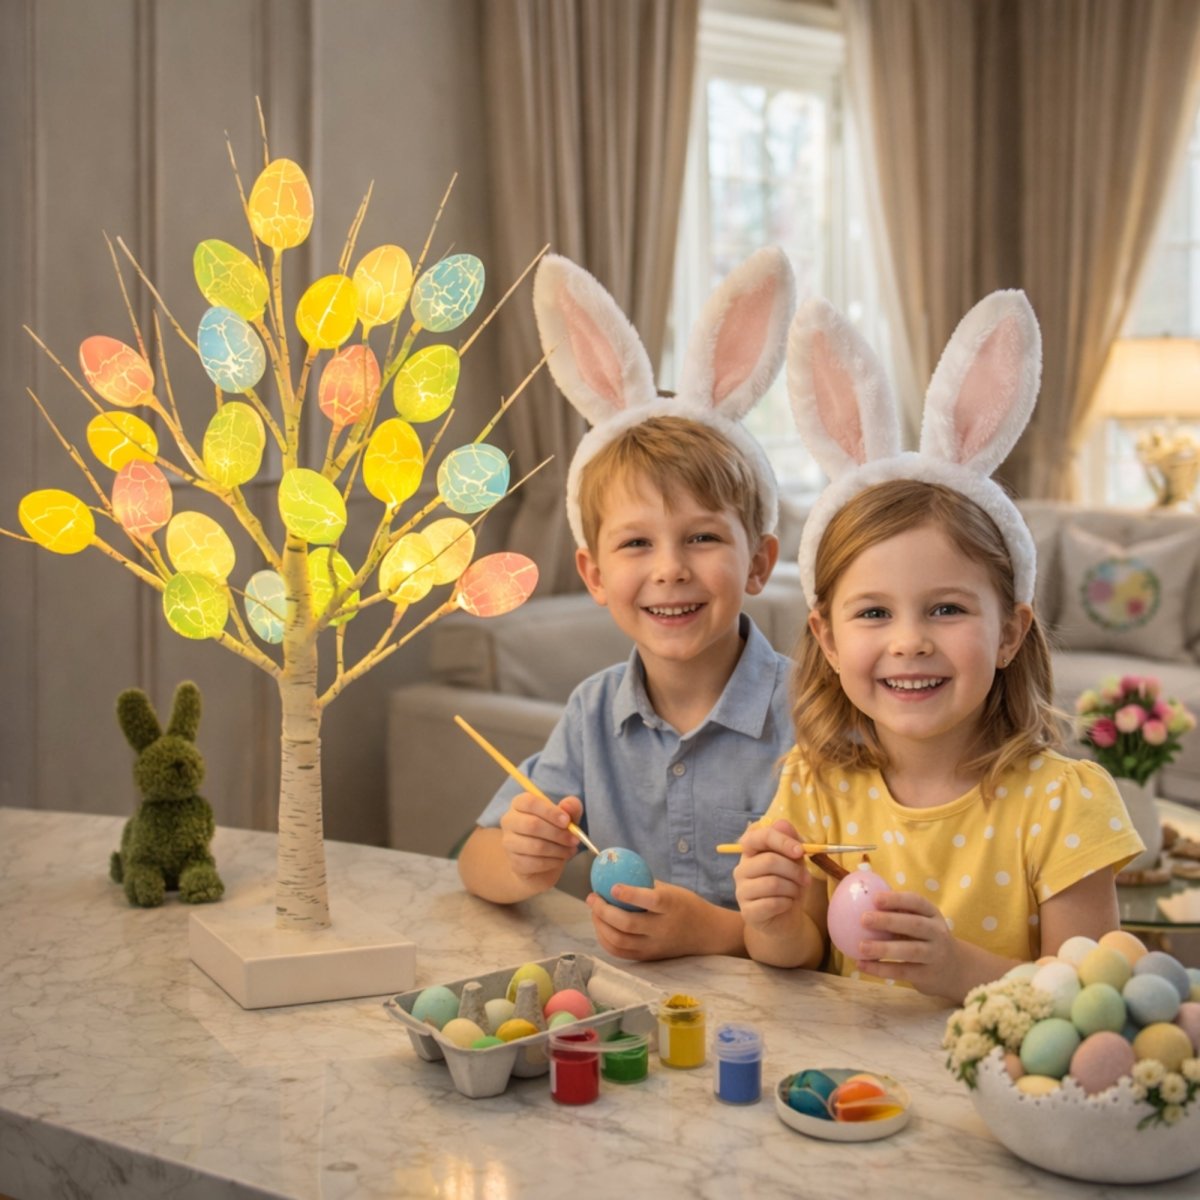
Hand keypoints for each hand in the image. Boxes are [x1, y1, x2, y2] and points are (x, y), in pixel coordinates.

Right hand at [497, 791, 583, 890]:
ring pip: (535, 846)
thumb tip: (568, 805)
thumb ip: (570, 808)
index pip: (530, 802)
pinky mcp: (514, 863)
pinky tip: (560, 860)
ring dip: (558, 849)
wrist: (540, 862)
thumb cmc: (552, 833)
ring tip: (570, 850)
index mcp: (520, 804)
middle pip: (532, 825)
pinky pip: (535, 863)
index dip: (550, 811)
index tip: (567, 821)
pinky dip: (553, 862)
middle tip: (574, 840)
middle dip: (558, 833)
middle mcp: (510, 821)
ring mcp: (509, 843)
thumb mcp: (565, 818)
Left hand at [585, 881, 737, 959]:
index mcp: (671, 906)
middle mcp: (662, 929)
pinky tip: (601, 927)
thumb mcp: (672, 890)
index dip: (629, 894)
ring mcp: (654, 946)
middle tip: (592, 898)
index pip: (649, 901)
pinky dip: (605, 940)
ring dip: (600, 925)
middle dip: (604, 911)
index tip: (613, 887)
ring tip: (594, 911)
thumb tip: (617, 873)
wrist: (708, 934)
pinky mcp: (649, 957)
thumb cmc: (687, 905)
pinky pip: (620, 952)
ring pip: (620, 941)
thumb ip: (646, 885)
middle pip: (628, 924)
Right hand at [732, 818, 809, 932]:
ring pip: (772, 883)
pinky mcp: (747, 912)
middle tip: (806, 879)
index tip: (800, 850)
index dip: (781, 840)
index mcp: (751, 852)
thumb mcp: (795, 861)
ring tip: (795, 892)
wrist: (786, 918)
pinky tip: (787, 904)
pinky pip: (772, 903)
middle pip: (768, 861)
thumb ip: (790, 841)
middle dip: (794, 870)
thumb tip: (783, 822)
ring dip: (792, 888)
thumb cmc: (789, 885)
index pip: (758, 836)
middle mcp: (741, 869)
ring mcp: (741, 891)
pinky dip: (787, 903)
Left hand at [854, 890, 962, 996]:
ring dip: (884, 948)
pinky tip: (862, 964)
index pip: (917, 902)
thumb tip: (859, 899)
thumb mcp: (921, 921)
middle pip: (915, 925)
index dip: (897, 899)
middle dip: (889, 921)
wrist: (954, 970)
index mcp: (932, 914)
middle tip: (864, 919)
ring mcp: (934, 955)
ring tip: (861, 947)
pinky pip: (903, 972)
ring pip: (910, 951)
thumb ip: (899, 912)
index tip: (875, 898)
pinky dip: (881, 969)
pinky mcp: (927, 976)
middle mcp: (937, 933)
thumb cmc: (925, 938)